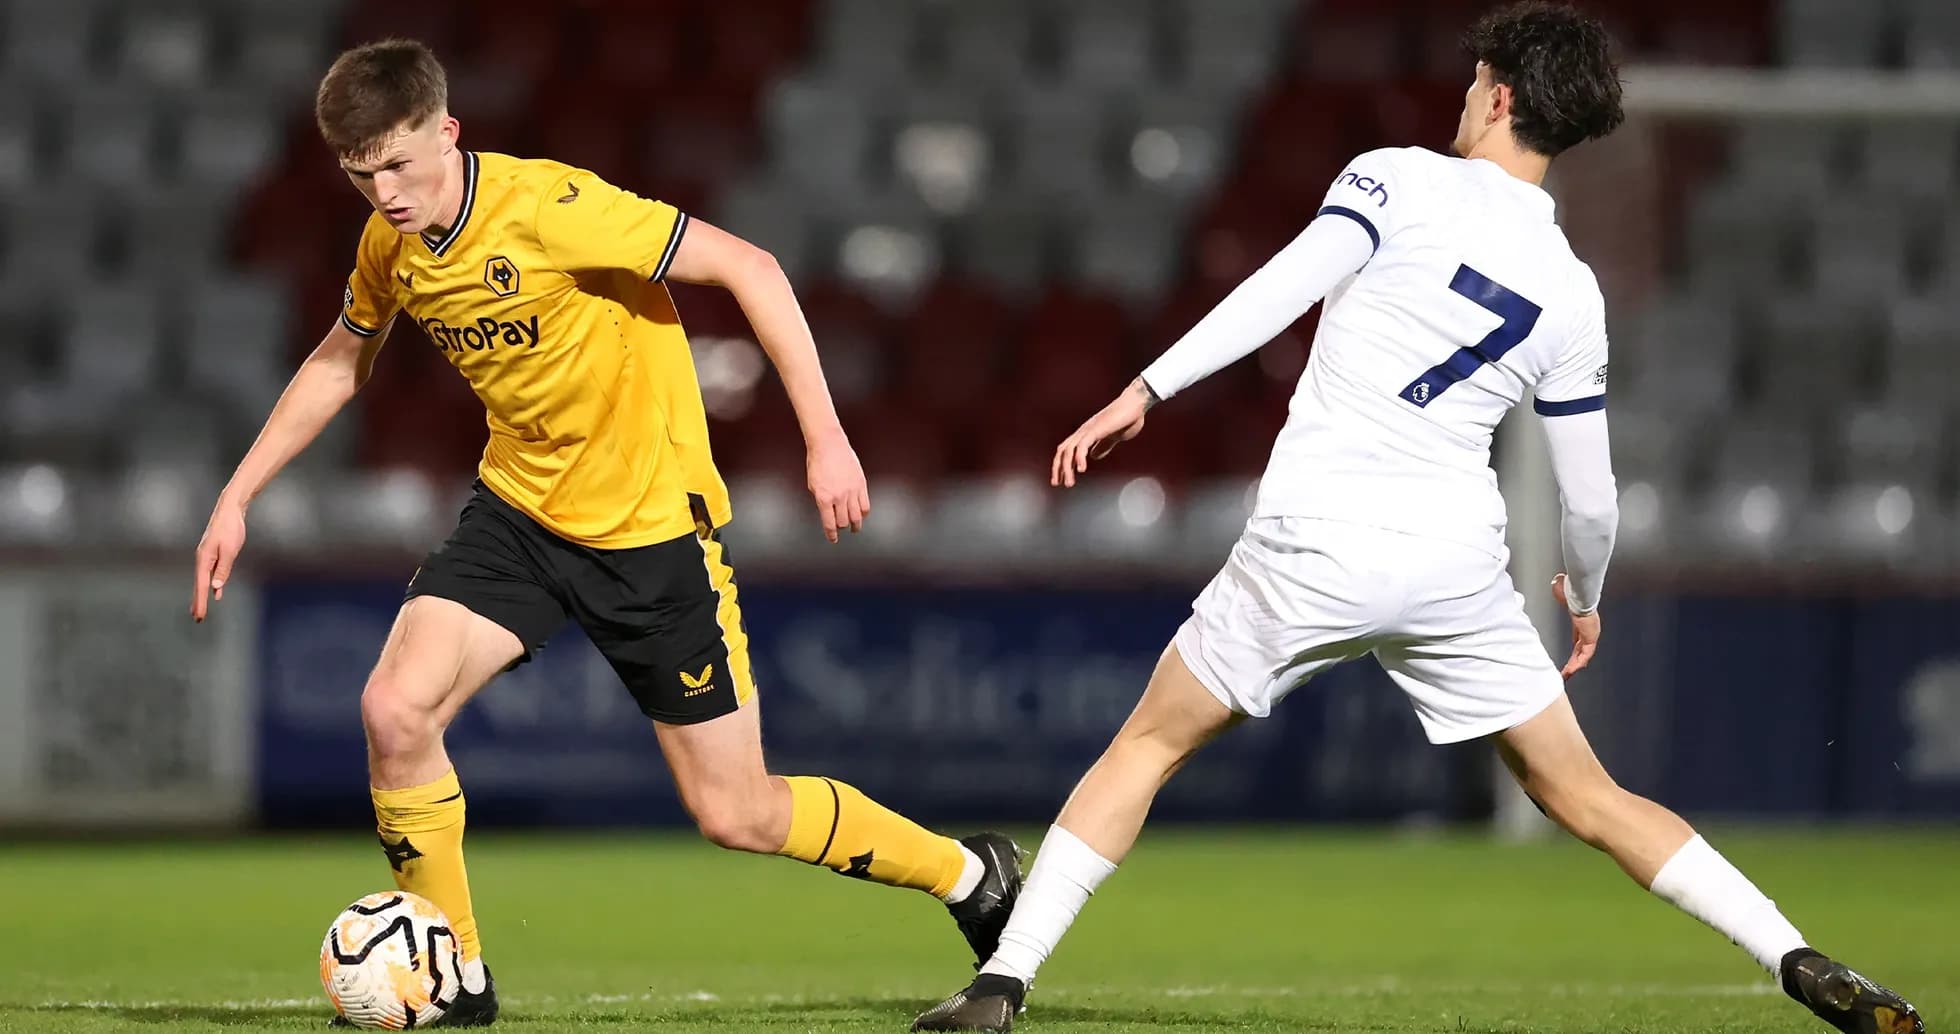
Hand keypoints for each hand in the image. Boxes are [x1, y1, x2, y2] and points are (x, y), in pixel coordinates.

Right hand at [192, 497, 247, 622]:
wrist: (230, 510)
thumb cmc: (230, 528)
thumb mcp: (230, 549)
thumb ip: (223, 568)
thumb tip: (216, 587)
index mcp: (204, 559)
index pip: (201, 586)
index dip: (200, 602)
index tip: (199, 616)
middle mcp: (202, 559)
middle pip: (200, 585)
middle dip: (198, 602)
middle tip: (197, 619)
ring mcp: (208, 557)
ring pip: (204, 580)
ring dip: (203, 595)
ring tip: (200, 609)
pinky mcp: (214, 554)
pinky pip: (211, 574)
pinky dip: (212, 585)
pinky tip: (215, 592)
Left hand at [806, 432, 868, 543]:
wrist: (829, 444)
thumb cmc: (817, 462)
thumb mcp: (813, 484)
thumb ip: (821, 499)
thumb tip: (828, 510)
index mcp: (824, 498)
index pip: (829, 524)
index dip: (831, 535)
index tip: (833, 539)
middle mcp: (839, 497)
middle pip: (844, 522)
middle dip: (842, 528)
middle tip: (843, 530)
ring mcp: (852, 491)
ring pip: (857, 516)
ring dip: (856, 525)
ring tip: (855, 527)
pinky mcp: (861, 484)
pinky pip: (865, 505)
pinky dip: (863, 513)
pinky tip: (861, 514)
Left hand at [1051, 378, 1153, 487]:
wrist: (1136, 404)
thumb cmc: (1128, 418)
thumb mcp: (1113, 437)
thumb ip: (1103, 446)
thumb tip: (1094, 456)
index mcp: (1086, 434)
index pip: (1066, 450)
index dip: (1061, 465)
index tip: (1060, 479)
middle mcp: (1083, 431)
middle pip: (1062, 451)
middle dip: (1058, 468)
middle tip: (1057, 484)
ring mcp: (1088, 429)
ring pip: (1069, 450)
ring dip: (1067, 468)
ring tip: (1069, 483)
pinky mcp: (1096, 429)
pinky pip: (1083, 445)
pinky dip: (1079, 458)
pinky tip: (1082, 469)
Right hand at [1550, 573, 1598, 678]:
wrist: (1581, 597)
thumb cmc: (1574, 594)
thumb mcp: (1564, 594)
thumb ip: (1560, 592)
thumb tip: (1556, 581)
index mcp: (1583, 622)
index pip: (1579, 638)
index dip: (1575, 649)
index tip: (1572, 657)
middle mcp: (1589, 630)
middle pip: (1582, 650)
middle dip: (1573, 662)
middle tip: (1567, 672)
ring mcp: (1591, 635)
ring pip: (1583, 655)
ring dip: (1574, 666)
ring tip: (1566, 675)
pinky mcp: (1591, 639)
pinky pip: (1584, 655)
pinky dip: (1578, 664)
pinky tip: (1571, 671)